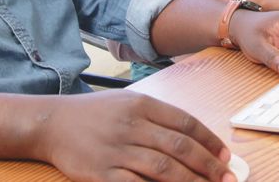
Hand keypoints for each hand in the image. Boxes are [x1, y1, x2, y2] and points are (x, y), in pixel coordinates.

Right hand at [40, 90, 233, 181]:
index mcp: (141, 104)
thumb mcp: (127, 103)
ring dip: (192, 181)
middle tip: (227, 178)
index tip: (225, 156)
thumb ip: (157, 118)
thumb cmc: (93, 114)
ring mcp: (117, 150)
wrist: (51, 123)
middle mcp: (132, 125)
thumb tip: (193, 138)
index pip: (185, 123)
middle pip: (180, 147)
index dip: (209, 141)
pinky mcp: (102, 173)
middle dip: (209, 165)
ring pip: (164, 168)